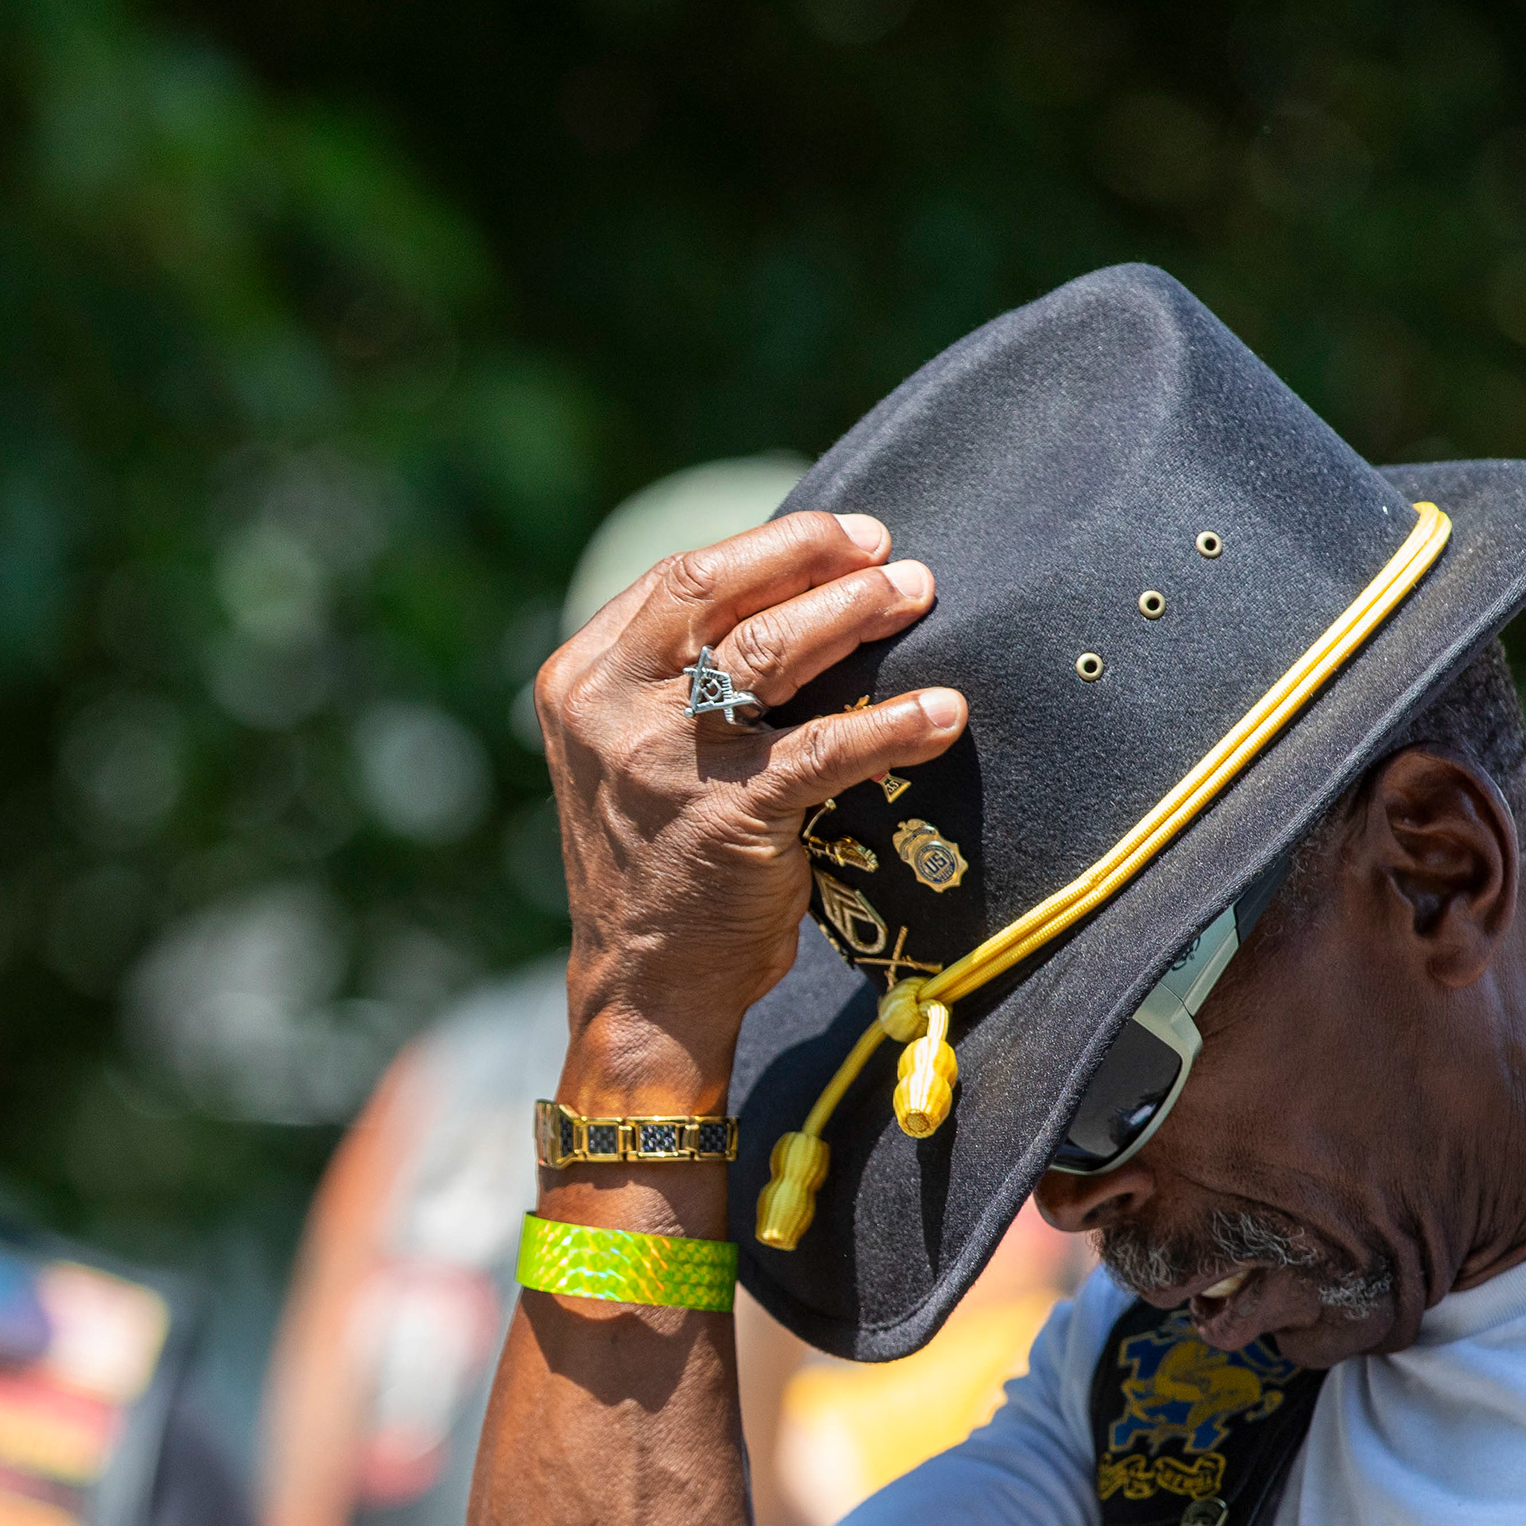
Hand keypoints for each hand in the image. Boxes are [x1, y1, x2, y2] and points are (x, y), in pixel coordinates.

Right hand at [533, 512, 960, 1108]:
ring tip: (916, 596)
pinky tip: (942, 712)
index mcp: (582, 678)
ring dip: (854, 612)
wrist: (645, 987)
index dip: (771, 546)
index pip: (681, 578)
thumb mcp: (635, 750)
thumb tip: (797, 595)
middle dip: (814, 557)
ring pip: (769, 651)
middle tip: (891, 557)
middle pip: (719, 592)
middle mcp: (610, 708)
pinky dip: (893, 724)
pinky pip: (826, 748)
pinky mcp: (727, 815)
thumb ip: (680, 679)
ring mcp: (664, 761)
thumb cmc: (658, 858)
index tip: (845, 539)